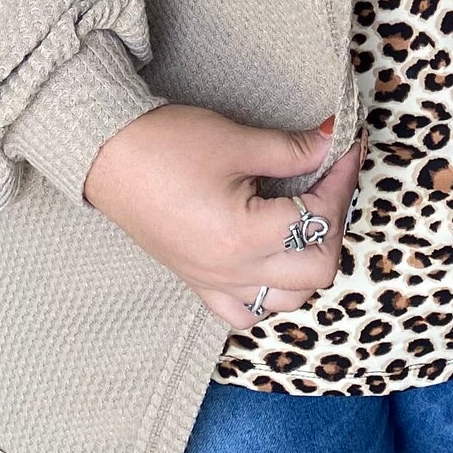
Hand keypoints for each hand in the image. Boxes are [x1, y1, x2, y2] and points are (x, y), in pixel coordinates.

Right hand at [83, 105, 362, 329]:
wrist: (105, 155)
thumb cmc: (165, 144)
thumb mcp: (236, 141)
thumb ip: (292, 150)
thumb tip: (333, 142)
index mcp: (245, 238)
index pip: (318, 218)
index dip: (340, 179)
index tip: (347, 146)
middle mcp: (233, 273)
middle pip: (316, 270)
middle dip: (334, 221)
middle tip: (331, 178)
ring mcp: (214, 283)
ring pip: (287, 300)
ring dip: (309, 262)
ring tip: (307, 216)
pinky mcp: (198, 282)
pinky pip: (245, 311)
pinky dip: (268, 294)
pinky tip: (272, 259)